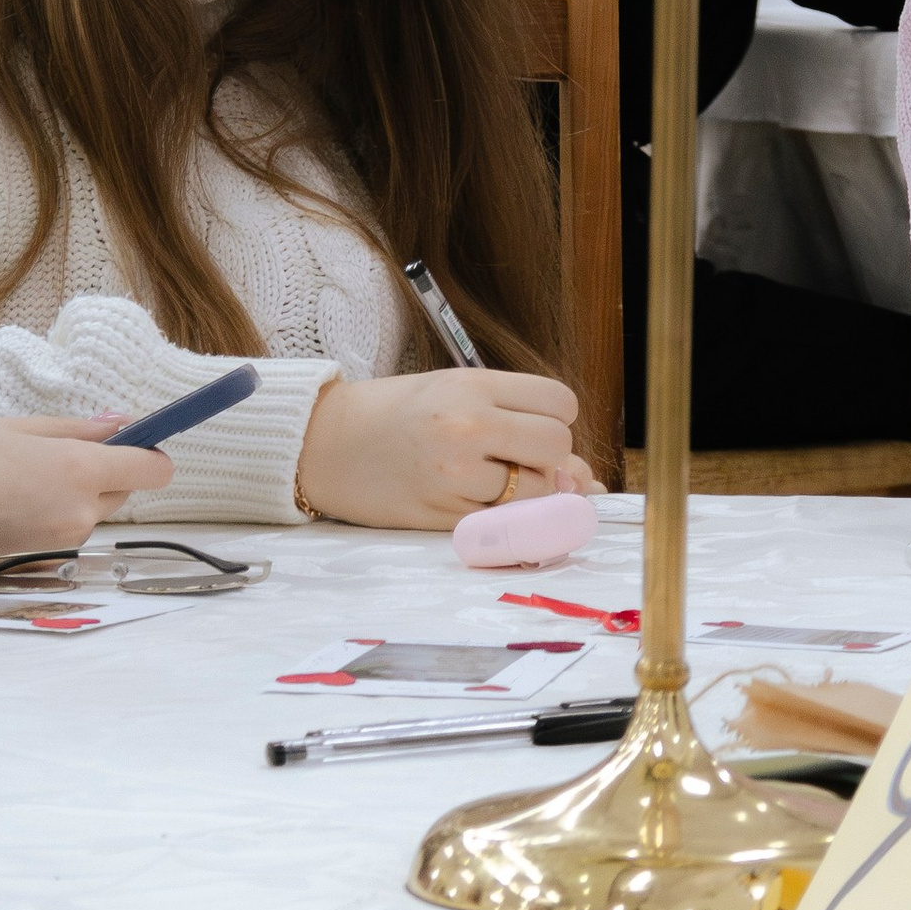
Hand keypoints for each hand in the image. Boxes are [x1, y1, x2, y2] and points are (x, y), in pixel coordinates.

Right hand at [0, 414, 171, 567]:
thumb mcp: (19, 428)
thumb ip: (77, 428)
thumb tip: (121, 422)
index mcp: (79, 471)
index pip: (152, 470)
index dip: (152, 452)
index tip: (138, 438)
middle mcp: (81, 510)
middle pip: (126, 489)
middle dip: (108, 469)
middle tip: (63, 448)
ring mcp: (64, 537)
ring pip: (95, 508)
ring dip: (78, 490)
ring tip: (27, 471)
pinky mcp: (45, 553)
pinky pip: (69, 524)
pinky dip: (57, 508)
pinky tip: (17, 493)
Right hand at [296, 369, 589, 529]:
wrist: (325, 444)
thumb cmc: (394, 415)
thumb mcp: (454, 394)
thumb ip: (518, 421)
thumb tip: (585, 478)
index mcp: (471, 386)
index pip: (559, 403)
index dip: (553, 418)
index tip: (527, 424)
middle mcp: (466, 426)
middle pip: (555, 445)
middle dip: (546, 457)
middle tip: (511, 456)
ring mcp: (455, 474)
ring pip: (537, 491)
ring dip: (526, 493)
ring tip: (485, 479)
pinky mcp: (444, 515)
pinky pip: (506, 524)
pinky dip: (502, 518)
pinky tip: (472, 501)